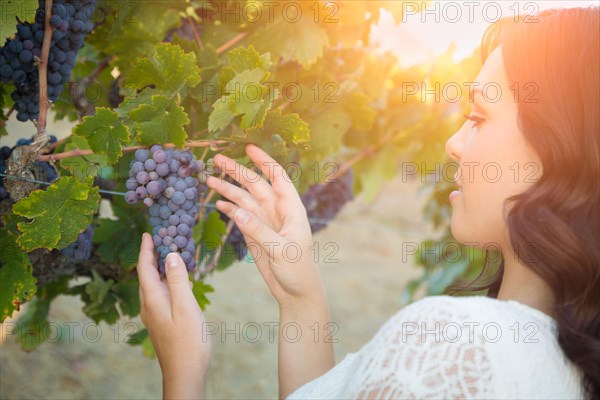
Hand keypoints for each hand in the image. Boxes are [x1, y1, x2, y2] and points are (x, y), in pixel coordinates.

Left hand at [137, 233, 210, 398]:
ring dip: (159, 269)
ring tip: (170, 255)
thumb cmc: (188, 342)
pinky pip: (161, 295)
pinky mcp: (162, 322)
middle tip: (161, 239)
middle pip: (146, 276)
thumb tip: (171, 255)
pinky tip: (178, 281)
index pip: (144, 269)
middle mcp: (150, 306)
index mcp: (153, 300)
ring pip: (153, 286)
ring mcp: (155, 315)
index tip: (147, 233)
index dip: (146, 250)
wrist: (185, 373)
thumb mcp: (186, 307)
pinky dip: (166, 281)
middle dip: (151, 256)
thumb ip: (177, 280)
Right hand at [207, 144, 326, 309]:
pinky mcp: (255, 234)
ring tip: (209, 179)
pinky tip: (217, 203)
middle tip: (217, 159)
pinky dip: (229, 208)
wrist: (296, 292)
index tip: (249, 148)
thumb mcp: (281, 250)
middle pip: (255, 184)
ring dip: (228, 189)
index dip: (264, 161)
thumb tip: (236, 211)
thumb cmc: (298, 270)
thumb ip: (259, 230)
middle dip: (237, 171)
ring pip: (244, 198)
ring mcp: (264, 221)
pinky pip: (240, 216)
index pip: (277, 178)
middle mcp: (277, 211)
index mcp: (290, 209)